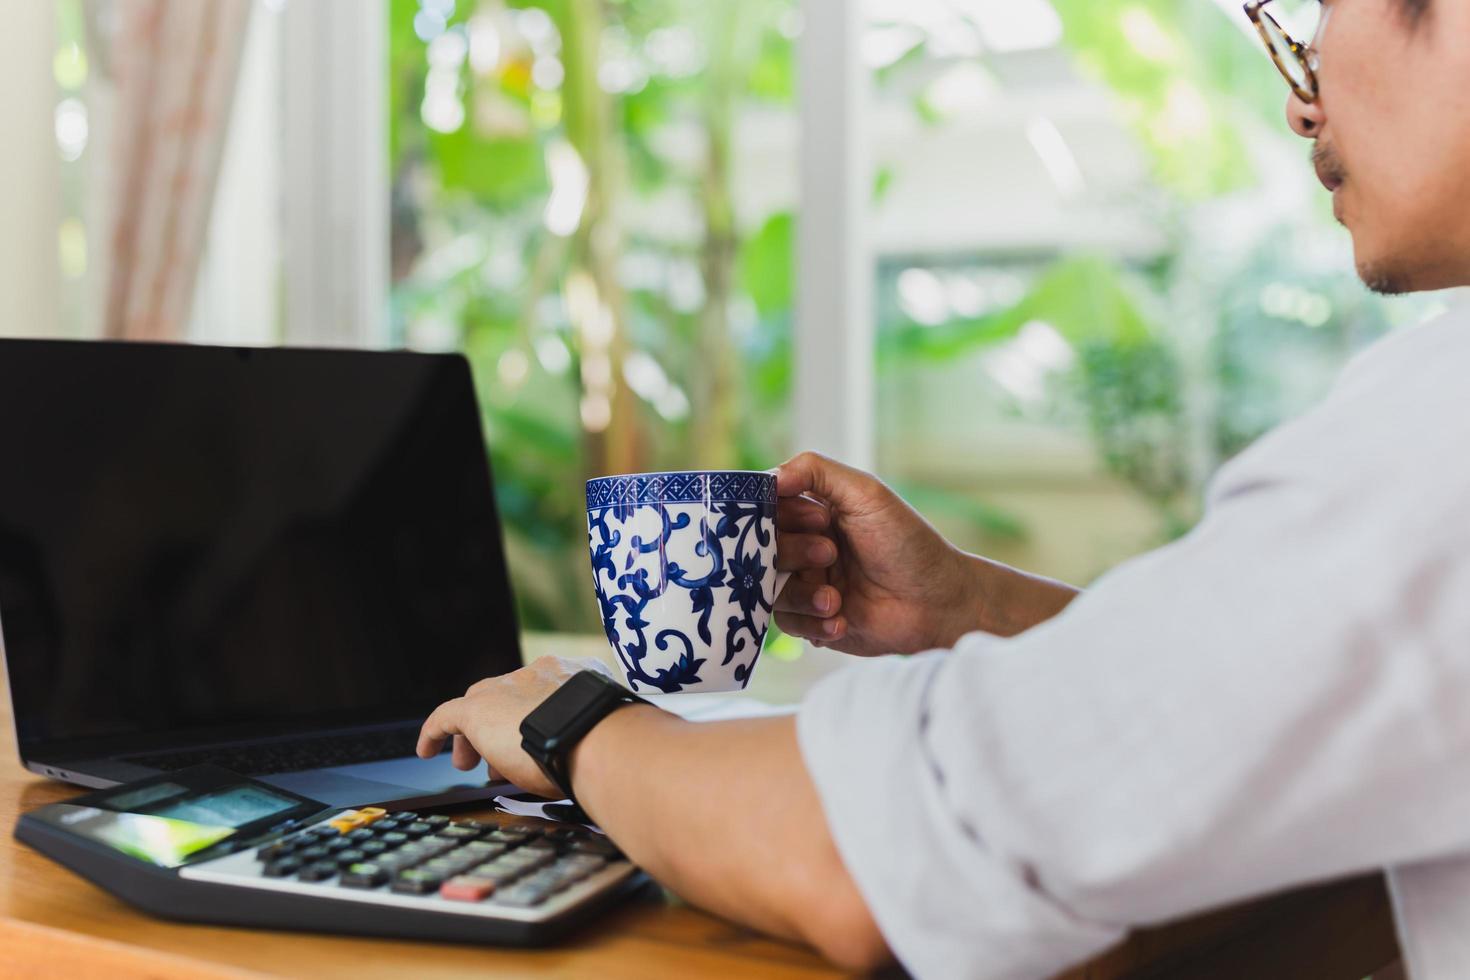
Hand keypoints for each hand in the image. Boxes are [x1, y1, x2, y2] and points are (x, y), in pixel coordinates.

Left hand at [416, 656, 613, 797]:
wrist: (593, 734)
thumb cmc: (613, 743)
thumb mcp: (611, 732)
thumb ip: (600, 736)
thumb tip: (604, 762)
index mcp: (576, 675)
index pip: (545, 691)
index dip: (534, 717)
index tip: (533, 740)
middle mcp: (540, 673)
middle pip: (509, 695)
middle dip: (502, 725)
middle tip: (499, 756)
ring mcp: (508, 687)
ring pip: (480, 704)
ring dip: (474, 733)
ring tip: (468, 762)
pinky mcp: (478, 709)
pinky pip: (447, 716)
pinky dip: (435, 732)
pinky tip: (426, 750)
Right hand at [773, 452, 984, 656]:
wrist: (939, 602)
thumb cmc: (908, 543)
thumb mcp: (866, 493)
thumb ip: (815, 471)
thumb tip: (770, 477)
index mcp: (811, 513)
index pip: (767, 508)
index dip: (779, 514)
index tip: (818, 520)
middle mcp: (804, 548)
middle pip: (762, 549)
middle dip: (793, 553)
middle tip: (830, 554)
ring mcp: (808, 585)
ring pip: (770, 590)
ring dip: (802, 594)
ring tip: (835, 599)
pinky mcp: (815, 620)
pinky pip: (789, 624)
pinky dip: (813, 622)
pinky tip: (842, 619)